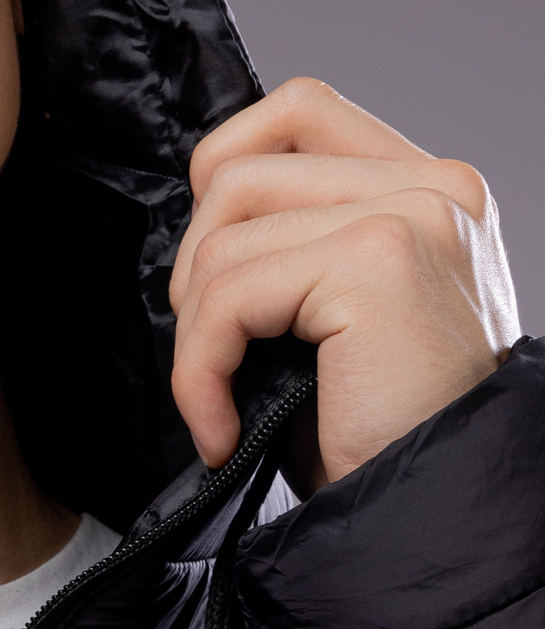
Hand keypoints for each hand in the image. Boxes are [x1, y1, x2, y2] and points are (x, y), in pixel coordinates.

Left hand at [168, 77, 520, 492]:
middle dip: (194, 271)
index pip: (297, 110)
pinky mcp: (376, 260)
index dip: (220, 175)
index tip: (213, 279)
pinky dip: (199, 370)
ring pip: (222, 234)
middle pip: (239, 170)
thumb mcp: (334, 315)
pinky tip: (223, 430)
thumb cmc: (378, 433)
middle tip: (215, 356)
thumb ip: (294, 238)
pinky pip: (228, 294)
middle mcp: (435, 187)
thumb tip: (197, 211)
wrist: (431, 518)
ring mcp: (413, 215)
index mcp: (428, 188)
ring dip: (195, 333)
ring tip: (223, 401)